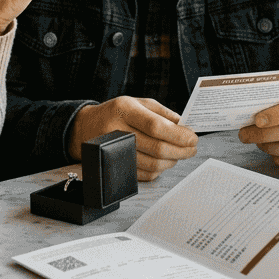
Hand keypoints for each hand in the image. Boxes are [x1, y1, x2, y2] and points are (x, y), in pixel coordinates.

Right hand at [69, 97, 197, 181]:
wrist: (85, 127)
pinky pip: (144, 174)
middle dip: (181, 151)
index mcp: (125, 109)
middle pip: (157, 148)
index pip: (156, 126)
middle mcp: (117, 130)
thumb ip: (163, 114)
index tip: (193, 138)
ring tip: (178, 154)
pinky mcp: (115, 166)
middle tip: (192, 149)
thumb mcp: (138, 103)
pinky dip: (159, 170)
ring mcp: (114, 150)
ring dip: (172, 161)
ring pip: (153, 164)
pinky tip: (162, 161)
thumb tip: (186, 127)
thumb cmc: (117, 113)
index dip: (178, 135)